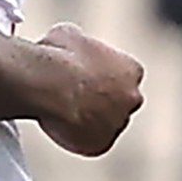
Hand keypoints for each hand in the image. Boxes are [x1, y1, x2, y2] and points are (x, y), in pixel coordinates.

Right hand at [34, 25, 144, 155]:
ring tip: (63, 112)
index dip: (104, 78)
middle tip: (78, 98)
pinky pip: (90, 143)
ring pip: (106, 125)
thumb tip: (71, 44)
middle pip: (121, 103)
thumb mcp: (71, 35)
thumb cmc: (60, 56)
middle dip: (104, 103)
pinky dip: (77, 138)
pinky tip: (60, 126)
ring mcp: (118, 124)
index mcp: (131, 70)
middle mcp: (132, 98)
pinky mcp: (101, 144)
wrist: (49, 84)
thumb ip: (81, 46)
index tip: (87, 79)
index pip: (125, 77)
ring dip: (90, 122)